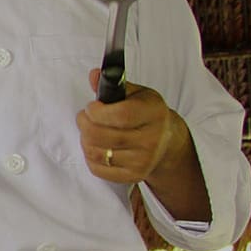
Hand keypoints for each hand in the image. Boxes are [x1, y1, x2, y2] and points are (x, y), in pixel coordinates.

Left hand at [76, 69, 188, 184]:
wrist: (166, 141)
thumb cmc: (147, 114)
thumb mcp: (137, 94)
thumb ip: (113, 86)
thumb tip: (93, 75)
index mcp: (154, 114)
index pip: (122, 116)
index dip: (98, 112)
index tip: (90, 107)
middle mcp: (151, 140)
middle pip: (105, 136)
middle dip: (85, 124)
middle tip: (83, 116)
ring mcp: (143, 161)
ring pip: (98, 153)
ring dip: (85, 140)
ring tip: (89, 130)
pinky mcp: (133, 176)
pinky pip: (98, 169)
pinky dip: (89, 156)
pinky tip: (95, 146)